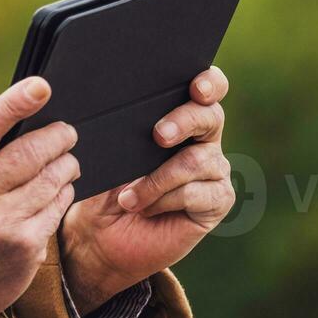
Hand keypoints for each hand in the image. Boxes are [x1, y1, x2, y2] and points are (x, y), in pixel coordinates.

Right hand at [0, 77, 79, 317]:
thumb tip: (10, 113)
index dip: (14, 104)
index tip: (41, 87)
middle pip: (29, 152)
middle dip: (57, 136)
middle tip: (67, 131)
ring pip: (52, 178)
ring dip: (66, 164)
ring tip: (66, 160)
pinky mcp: (25, 247)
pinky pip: (58, 206)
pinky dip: (64, 192)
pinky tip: (59, 190)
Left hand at [61, 67, 236, 312]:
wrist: (101, 234)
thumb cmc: (104, 186)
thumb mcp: (108, 153)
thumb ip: (124, 128)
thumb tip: (119, 105)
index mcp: (180, 118)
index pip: (207, 89)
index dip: (209, 83)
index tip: (195, 87)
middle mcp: (203, 140)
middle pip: (209, 116)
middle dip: (183, 121)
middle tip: (158, 136)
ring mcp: (213, 171)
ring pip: (195, 161)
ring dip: (156, 180)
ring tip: (128, 198)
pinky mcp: (216, 201)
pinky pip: (196, 193)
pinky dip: (164, 200)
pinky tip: (145, 208)